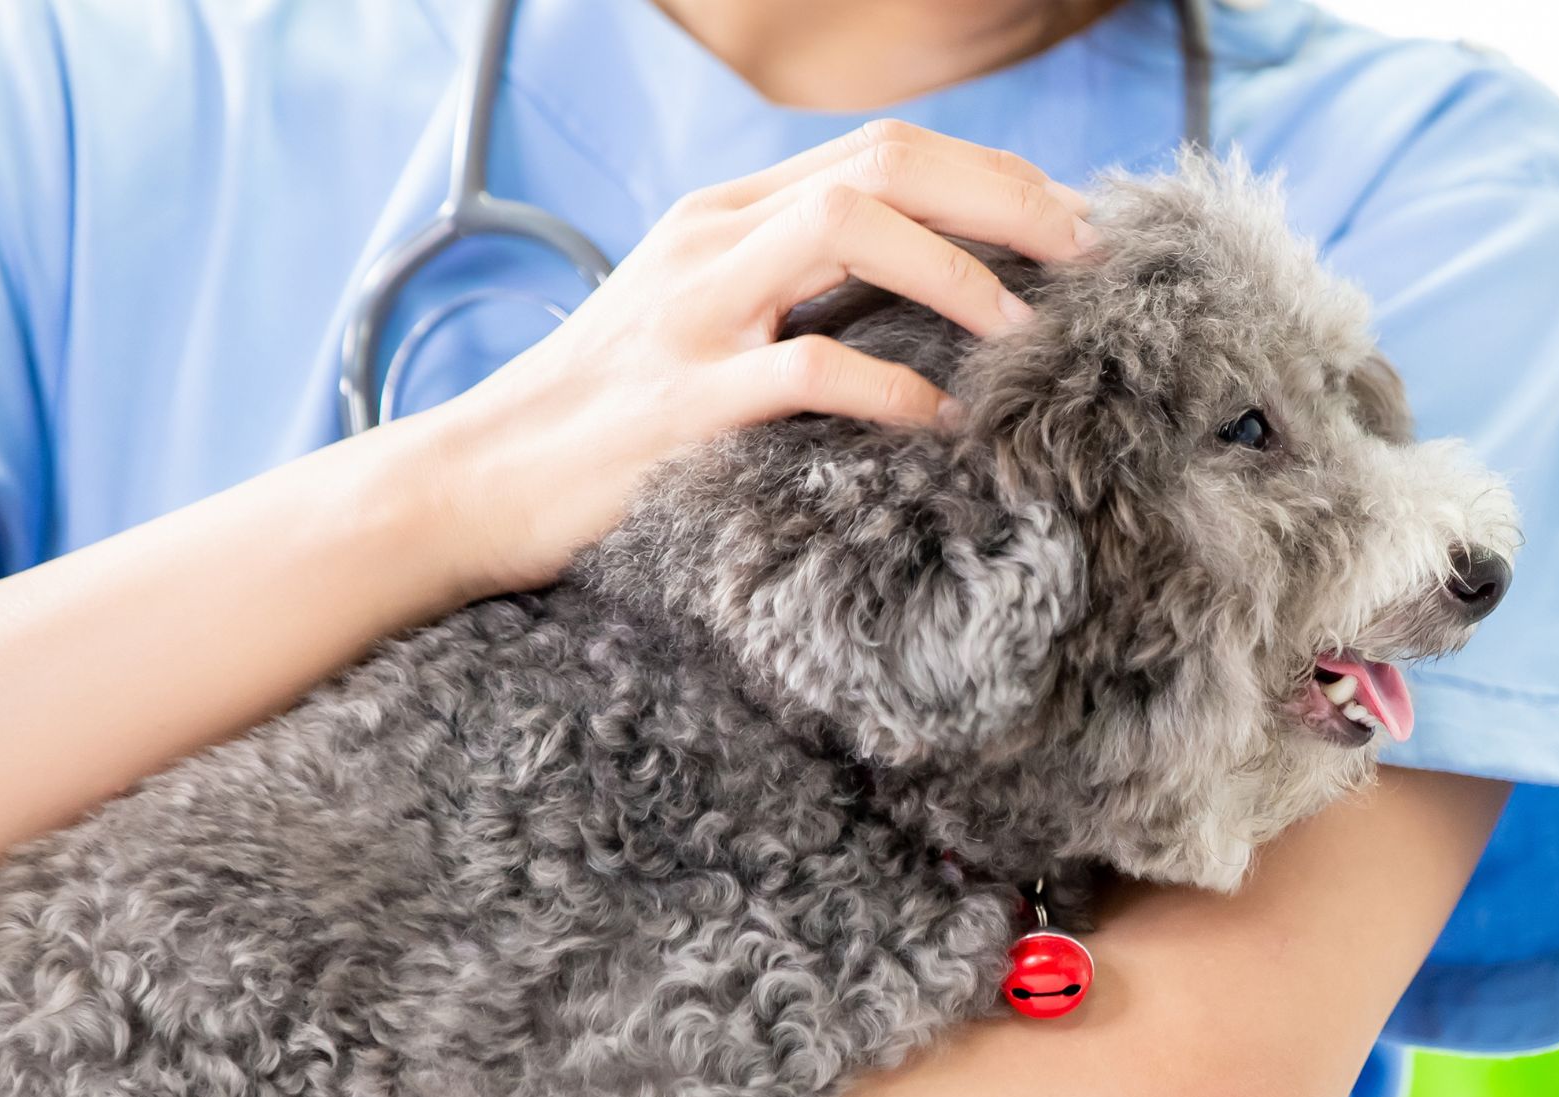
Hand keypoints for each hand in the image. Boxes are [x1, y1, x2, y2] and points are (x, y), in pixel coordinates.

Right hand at [407, 119, 1098, 599]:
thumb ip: (785, 292)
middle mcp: (709, 240)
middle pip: (880, 164)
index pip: (877, 153)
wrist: (473, 481)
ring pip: (845, 226)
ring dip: (954, 269)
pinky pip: (807, 368)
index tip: (1065, 223)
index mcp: (721, 216)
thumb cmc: (598, 414)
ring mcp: (690, 313)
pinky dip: (889, 388)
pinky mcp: (678, 400)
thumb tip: (913, 301)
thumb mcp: (690, 320)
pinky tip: (939, 420)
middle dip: (1000, 196)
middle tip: (1084, 253)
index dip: (989, 175)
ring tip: (1021, 328)